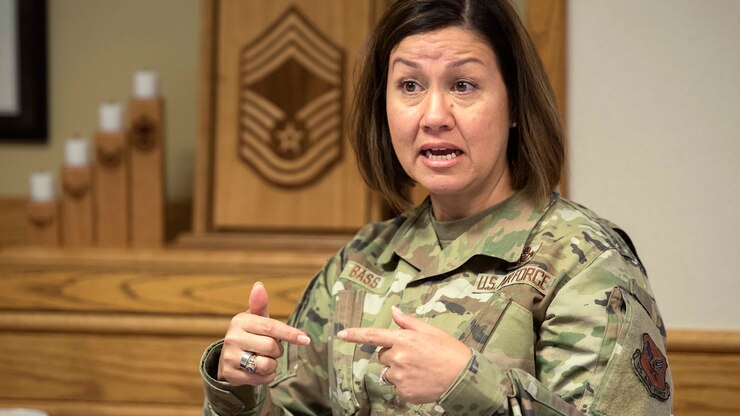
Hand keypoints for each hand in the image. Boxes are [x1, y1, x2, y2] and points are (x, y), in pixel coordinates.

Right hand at [218, 282, 309, 385]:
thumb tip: (259, 285)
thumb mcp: (255, 319)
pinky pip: (260, 378)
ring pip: (266, 364)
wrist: (228, 359)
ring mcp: (230, 357)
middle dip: (277, 351)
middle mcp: (232, 337)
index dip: (290, 334)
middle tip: (271, 349)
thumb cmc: (249, 335)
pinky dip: (266, 376)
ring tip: (264, 359)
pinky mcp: (230, 374)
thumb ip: (260, 305)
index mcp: (241, 321)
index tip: (305, 339)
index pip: (271, 327)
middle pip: (271, 347)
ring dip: (272, 365)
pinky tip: (259, 370)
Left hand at [337, 306, 470, 403]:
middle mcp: (398, 357)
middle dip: (393, 354)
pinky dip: (405, 384)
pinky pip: (397, 386)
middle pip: (382, 355)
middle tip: (414, 356)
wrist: (463, 377)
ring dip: (398, 370)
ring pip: (389, 372)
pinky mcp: (403, 392)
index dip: (354, 334)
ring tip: (419, 369)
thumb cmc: (449, 351)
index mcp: (403, 339)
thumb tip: (394, 311)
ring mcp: (399, 376)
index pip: (372, 335)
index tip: (341, 334)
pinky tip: (421, 380)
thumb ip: (407, 322)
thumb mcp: (430, 331)